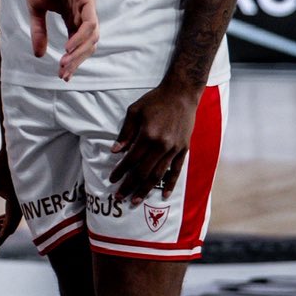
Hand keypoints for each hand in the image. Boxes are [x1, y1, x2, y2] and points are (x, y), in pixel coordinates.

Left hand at [0, 147, 21, 251]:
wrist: (13, 150)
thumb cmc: (0, 165)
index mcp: (15, 204)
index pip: (7, 229)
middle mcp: (22, 205)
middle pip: (9, 227)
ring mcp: (23, 202)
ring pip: (12, 221)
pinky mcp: (21, 197)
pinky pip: (14, 214)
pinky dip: (4, 218)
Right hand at [23, 0, 98, 78]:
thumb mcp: (36, 9)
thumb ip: (39, 30)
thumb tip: (39, 55)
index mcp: (72, 16)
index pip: (77, 44)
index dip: (72, 60)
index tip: (61, 75)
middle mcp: (83, 13)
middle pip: (88, 44)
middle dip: (77, 61)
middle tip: (64, 74)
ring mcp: (86, 5)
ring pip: (91, 36)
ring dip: (80, 52)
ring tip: (66, 63)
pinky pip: (89, 21)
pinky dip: (82, 36)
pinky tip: (70, 46)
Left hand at [109, 83, 199, 204]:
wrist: (181, 94)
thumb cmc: (155, 101)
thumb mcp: (134, 111)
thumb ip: (125, 133)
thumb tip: (114, 151)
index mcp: (148, 135)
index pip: (131, 159)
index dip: (120, 171)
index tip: (112, 180)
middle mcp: (162, 145)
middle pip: (143, 172)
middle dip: (130, 186)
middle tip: (120, 197)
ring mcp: (174, 149)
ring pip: (159, 174)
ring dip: (146, 189)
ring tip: (136, 200)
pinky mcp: (184, 149)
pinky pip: (176, 170)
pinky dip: (169, 184)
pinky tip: (162, 195)